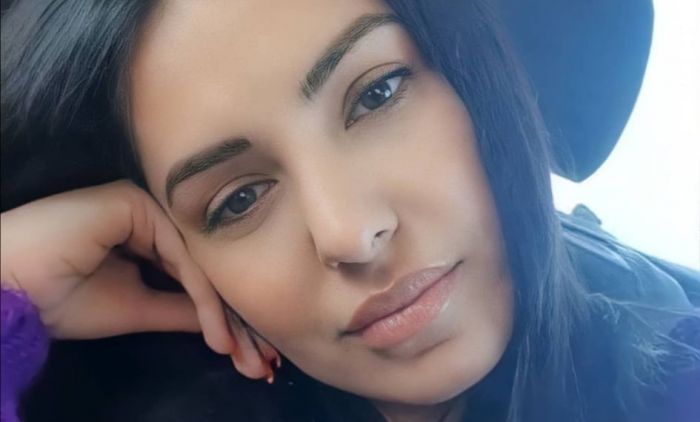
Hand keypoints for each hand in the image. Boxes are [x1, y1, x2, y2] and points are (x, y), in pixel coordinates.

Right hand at [0, 180, 233, 354]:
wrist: (9, 289)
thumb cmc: (61, 298)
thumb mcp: (137, 308)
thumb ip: (181, 308)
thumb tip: (225, 321)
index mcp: (148, 235)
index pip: (196, 273)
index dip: (223, 313)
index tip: (247, 352)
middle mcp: (152, 216)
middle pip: (204, 265)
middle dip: (232, 315)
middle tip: (258, 359)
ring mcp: (146, 205)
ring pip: (198, 262)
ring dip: (222, 311)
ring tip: (240, 351)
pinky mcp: (136, 202)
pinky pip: (180, 254)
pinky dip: (201, 295)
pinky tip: (215, 329)